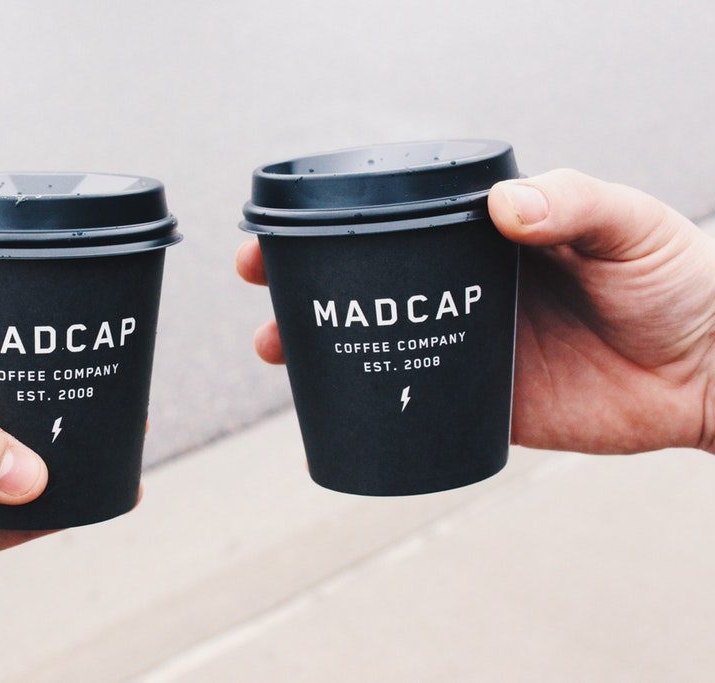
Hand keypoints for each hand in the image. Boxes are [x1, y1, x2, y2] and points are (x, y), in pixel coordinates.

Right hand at [237, 169, 714, 453]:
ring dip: (317, 345)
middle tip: (262, 286)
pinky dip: (365, 405)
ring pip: (374, 340)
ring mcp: (466, 342)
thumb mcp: (631, 223)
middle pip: (367, 279)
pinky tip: (330, 406)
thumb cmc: (680, 280)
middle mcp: (464, 285)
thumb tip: (508, 205)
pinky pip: (411, 400)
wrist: (710, 373)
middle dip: (304, 282)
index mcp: (487, 235)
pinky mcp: (480, 400)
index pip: (397, 217)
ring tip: (276, 350)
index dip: (338, 218)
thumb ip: (575, 203)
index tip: (288, 222)